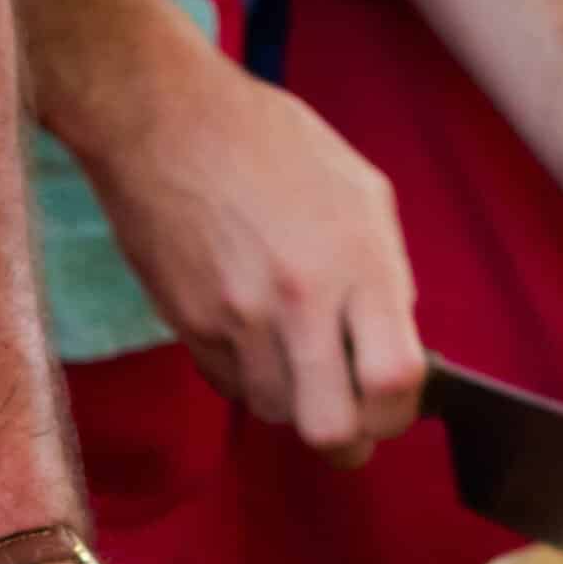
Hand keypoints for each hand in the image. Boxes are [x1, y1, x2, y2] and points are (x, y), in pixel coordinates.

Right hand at [84, 30, 424, 460]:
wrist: (163, 123)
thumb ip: (384, 272)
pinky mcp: (192, 330)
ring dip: (295, 404)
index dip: (399, 412)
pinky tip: (251, 332)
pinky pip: (233, 387)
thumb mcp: (358, 190)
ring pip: (278, 415)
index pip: (393, 380)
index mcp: (353, 259)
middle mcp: (297, 300)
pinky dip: (250, 376)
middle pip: (332, 430)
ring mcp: (238, 321)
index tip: (393, 408)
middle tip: (350, 420)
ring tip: (295, 358)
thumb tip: (396, 342)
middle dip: (348, 440)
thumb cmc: (266, 144)